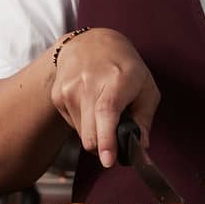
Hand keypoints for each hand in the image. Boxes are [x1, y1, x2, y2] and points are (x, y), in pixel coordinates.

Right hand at [49, 28, 161, 167]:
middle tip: (117, 140)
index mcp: (116, 81)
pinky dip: (85, 124)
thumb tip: (141, 145)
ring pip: (82, 135)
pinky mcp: (58, 96)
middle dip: (105, 147)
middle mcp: (88, 84)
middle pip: (91, 134)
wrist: (90, 43)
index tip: (108, 160)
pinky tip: (91, 105)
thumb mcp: (146, 87)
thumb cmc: (125, 66)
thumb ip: (145, 119)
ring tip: (105, 112)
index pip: (106, 113)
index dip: (107, 140)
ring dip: (96, 134)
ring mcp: (69, 90)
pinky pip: (73, 126)